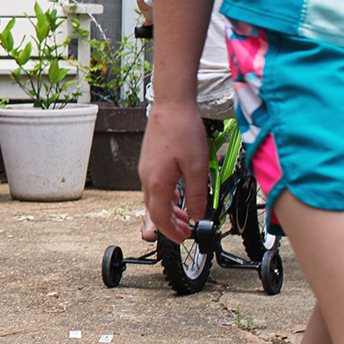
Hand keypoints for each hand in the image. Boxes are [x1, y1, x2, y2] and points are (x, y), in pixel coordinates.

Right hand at [139, 101, 211, 242]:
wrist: (171, 105)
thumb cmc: (182, 130)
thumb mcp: (197, 167)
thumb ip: (197, 194)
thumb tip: (197, 214)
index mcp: (157, 183)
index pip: (160, 218)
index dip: (172, 232)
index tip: (184, 238)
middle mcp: (147, 177)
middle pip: (155, 210)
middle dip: (170, 224)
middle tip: (186, 231)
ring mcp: (146, 168)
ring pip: (154, 198)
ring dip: (169, 210)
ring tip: (185, 216)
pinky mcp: (150, 160)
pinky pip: (155, 186)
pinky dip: (166, 196)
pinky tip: (177, 194)